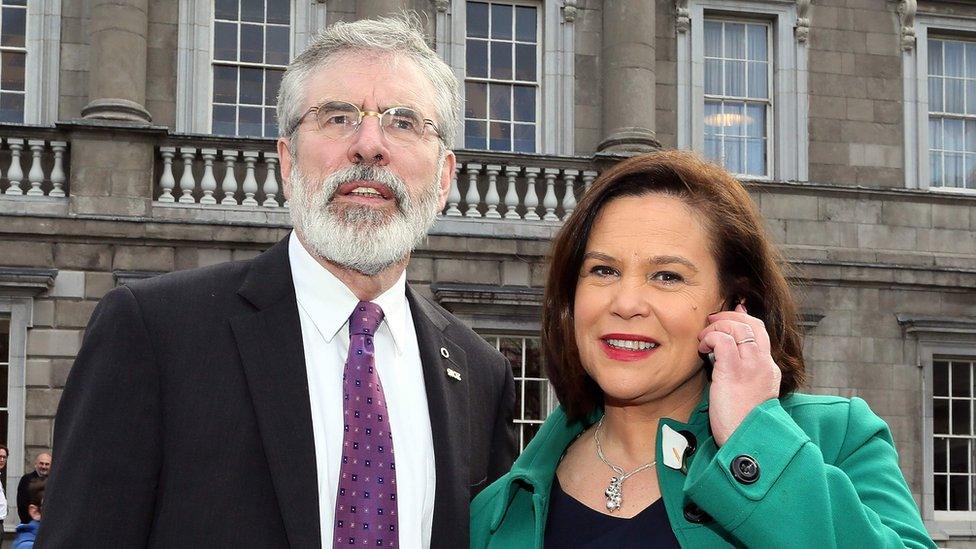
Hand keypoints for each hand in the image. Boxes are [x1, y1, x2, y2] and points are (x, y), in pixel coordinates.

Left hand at [698, 303, 780, 446]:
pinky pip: (723, 341)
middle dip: (729, 317)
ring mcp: (750, 366)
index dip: (745, 318)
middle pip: (751, 324)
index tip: (733, 312)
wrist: (748, 440)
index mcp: (769, 369)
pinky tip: (703, 348)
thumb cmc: (742, 423)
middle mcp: (764, 364)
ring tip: (704, 338)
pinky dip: (710, 338)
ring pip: (737, 327)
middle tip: (712, 320)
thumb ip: (744, 374)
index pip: (760, 332)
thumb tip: (725, 357)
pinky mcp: (733, 371)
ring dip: (717, 327)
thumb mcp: (750, 394)